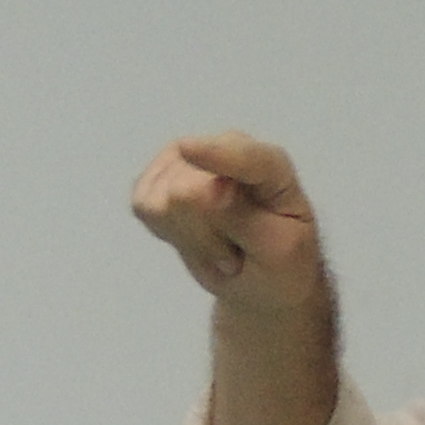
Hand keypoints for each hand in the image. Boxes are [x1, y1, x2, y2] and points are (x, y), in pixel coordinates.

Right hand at [128, 131, 324, 312]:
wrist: (262, 276)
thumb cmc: (279, 261)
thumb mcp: (276, 249)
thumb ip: (242, 217)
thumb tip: (204, 188)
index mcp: (272, 166)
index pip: (244, 157)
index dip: (214, 155)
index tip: (186, 149)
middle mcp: (228, 148)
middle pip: (189, 192)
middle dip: (205, 238)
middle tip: (233, 257)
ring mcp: (191, 159)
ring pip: (163, 201)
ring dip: (189, 239)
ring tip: (220, 248)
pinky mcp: (159, 176)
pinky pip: (144, 206)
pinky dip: (167, 233)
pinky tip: (193, 237)